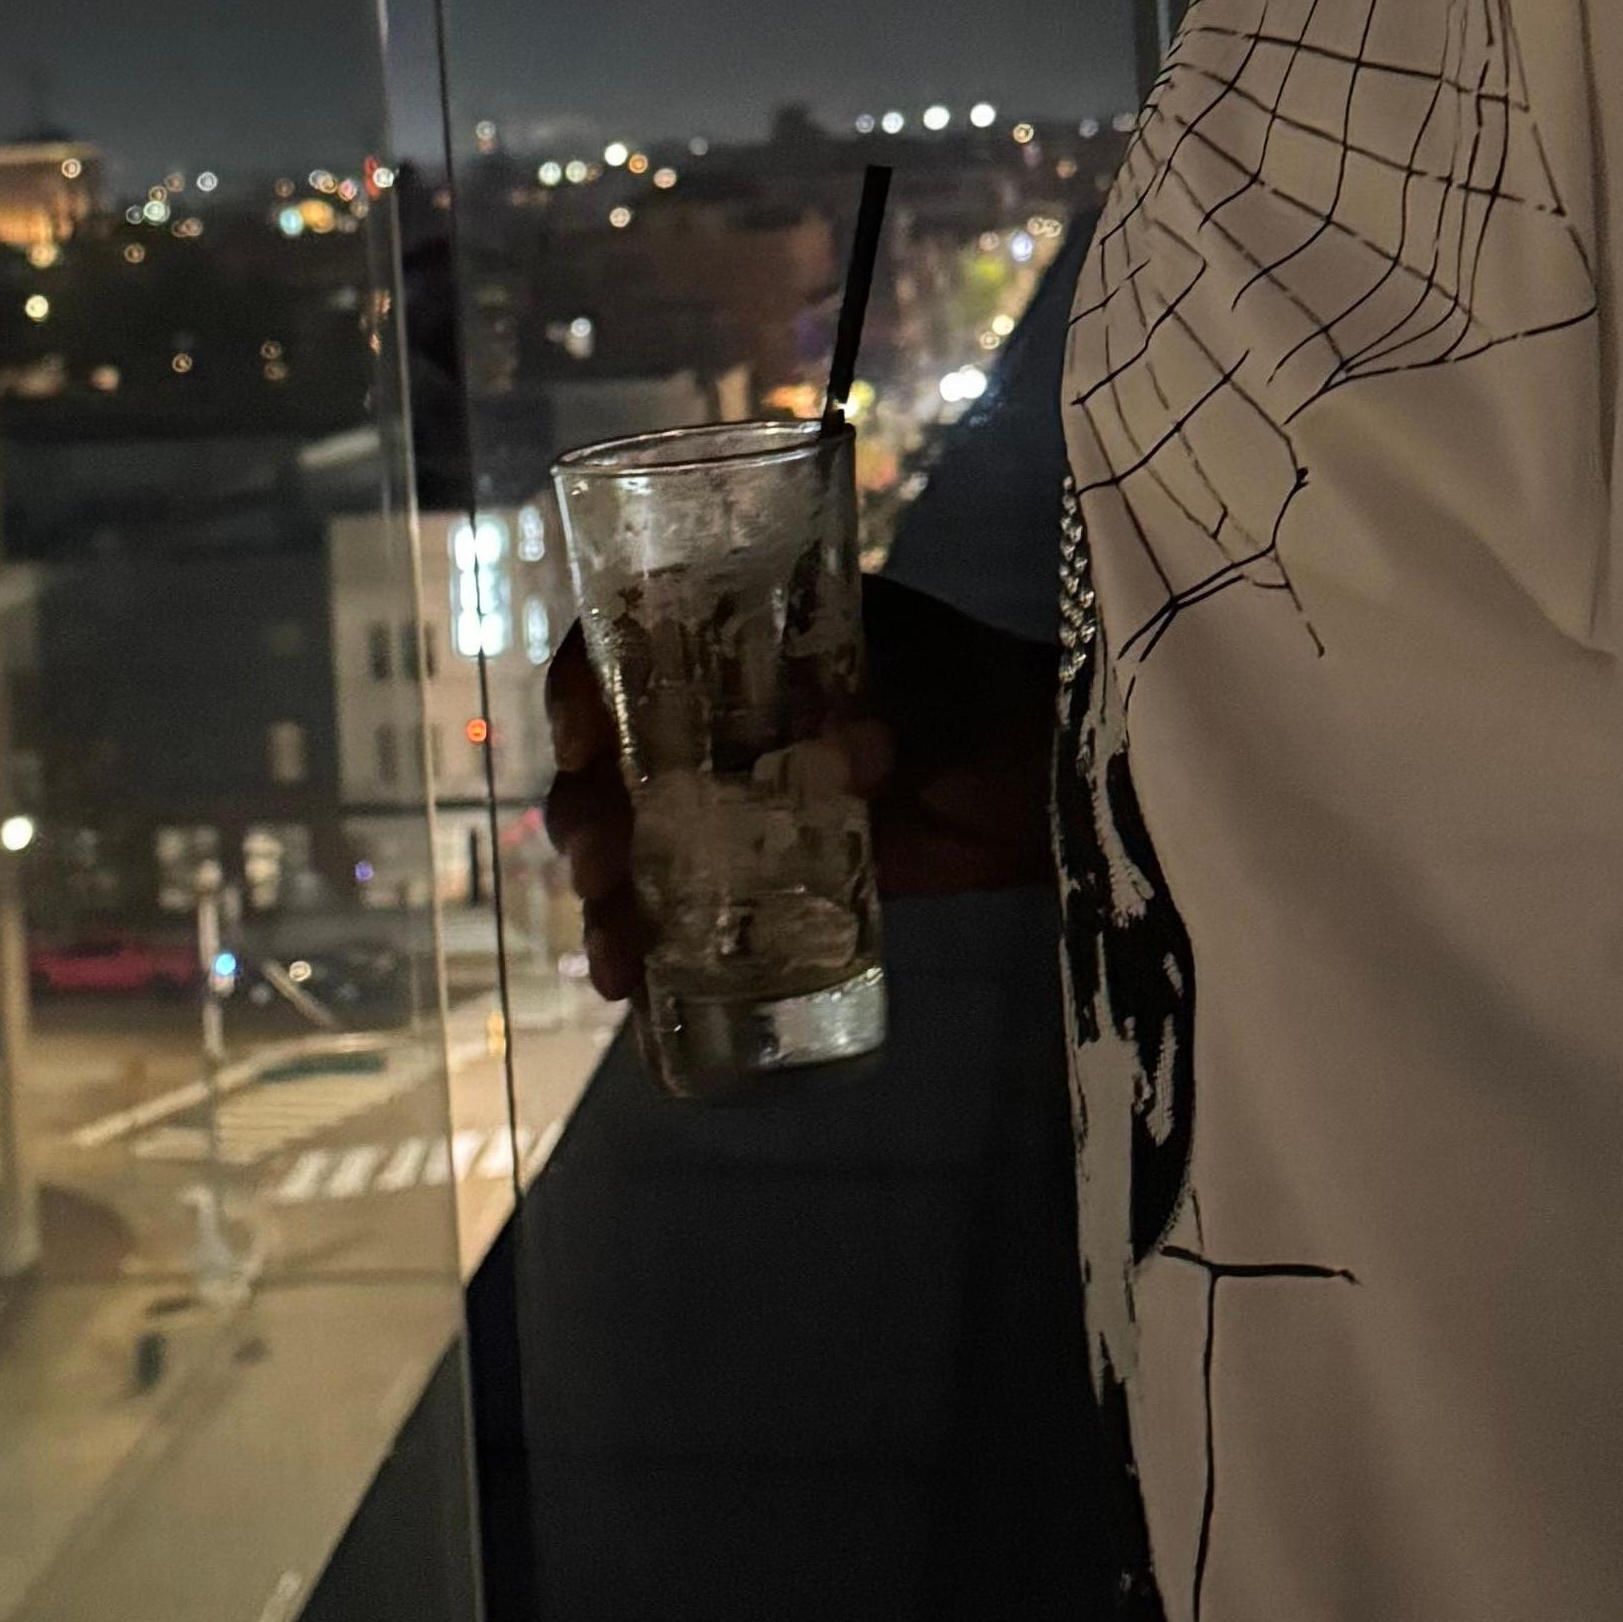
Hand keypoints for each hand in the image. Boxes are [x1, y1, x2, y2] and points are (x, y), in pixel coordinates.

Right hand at [542, 576, 1050, 1009]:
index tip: (580, 744)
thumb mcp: (939, 692)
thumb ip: (892, 713)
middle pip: (611, 755)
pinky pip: (681, 898)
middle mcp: (718, 713)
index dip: (582, 688)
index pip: (630, 644)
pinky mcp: (759, 868)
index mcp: (744, 637)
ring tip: (616, 954)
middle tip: (602, 868)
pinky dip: (648, 939)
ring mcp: (734, 794)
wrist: (1042, 789)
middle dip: (585, 815)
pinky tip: (631, 984)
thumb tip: (843, 757)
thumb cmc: (989, 705)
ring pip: (633, 836)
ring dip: (606, 894)